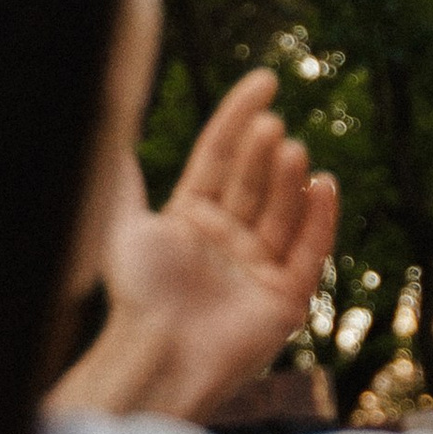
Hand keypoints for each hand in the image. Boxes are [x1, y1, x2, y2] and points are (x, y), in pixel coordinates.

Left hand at [48, 69, 339, 420]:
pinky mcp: (286, 298)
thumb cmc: (137, 292)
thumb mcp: (121, 223)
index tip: (264, 81)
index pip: (221, 156)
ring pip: (282, 211)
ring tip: (291, 150)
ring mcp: (260, 267)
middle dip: (263, 151)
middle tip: (271, 125)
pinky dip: (319, 219)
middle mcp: (229, 239)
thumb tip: (108, 130)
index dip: (239, 117)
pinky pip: (310, 252)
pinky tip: (324, 186)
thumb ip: (120, 178)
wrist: (158, 352)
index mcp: (192, 218)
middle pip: (253, 181)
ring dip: (290, 180)